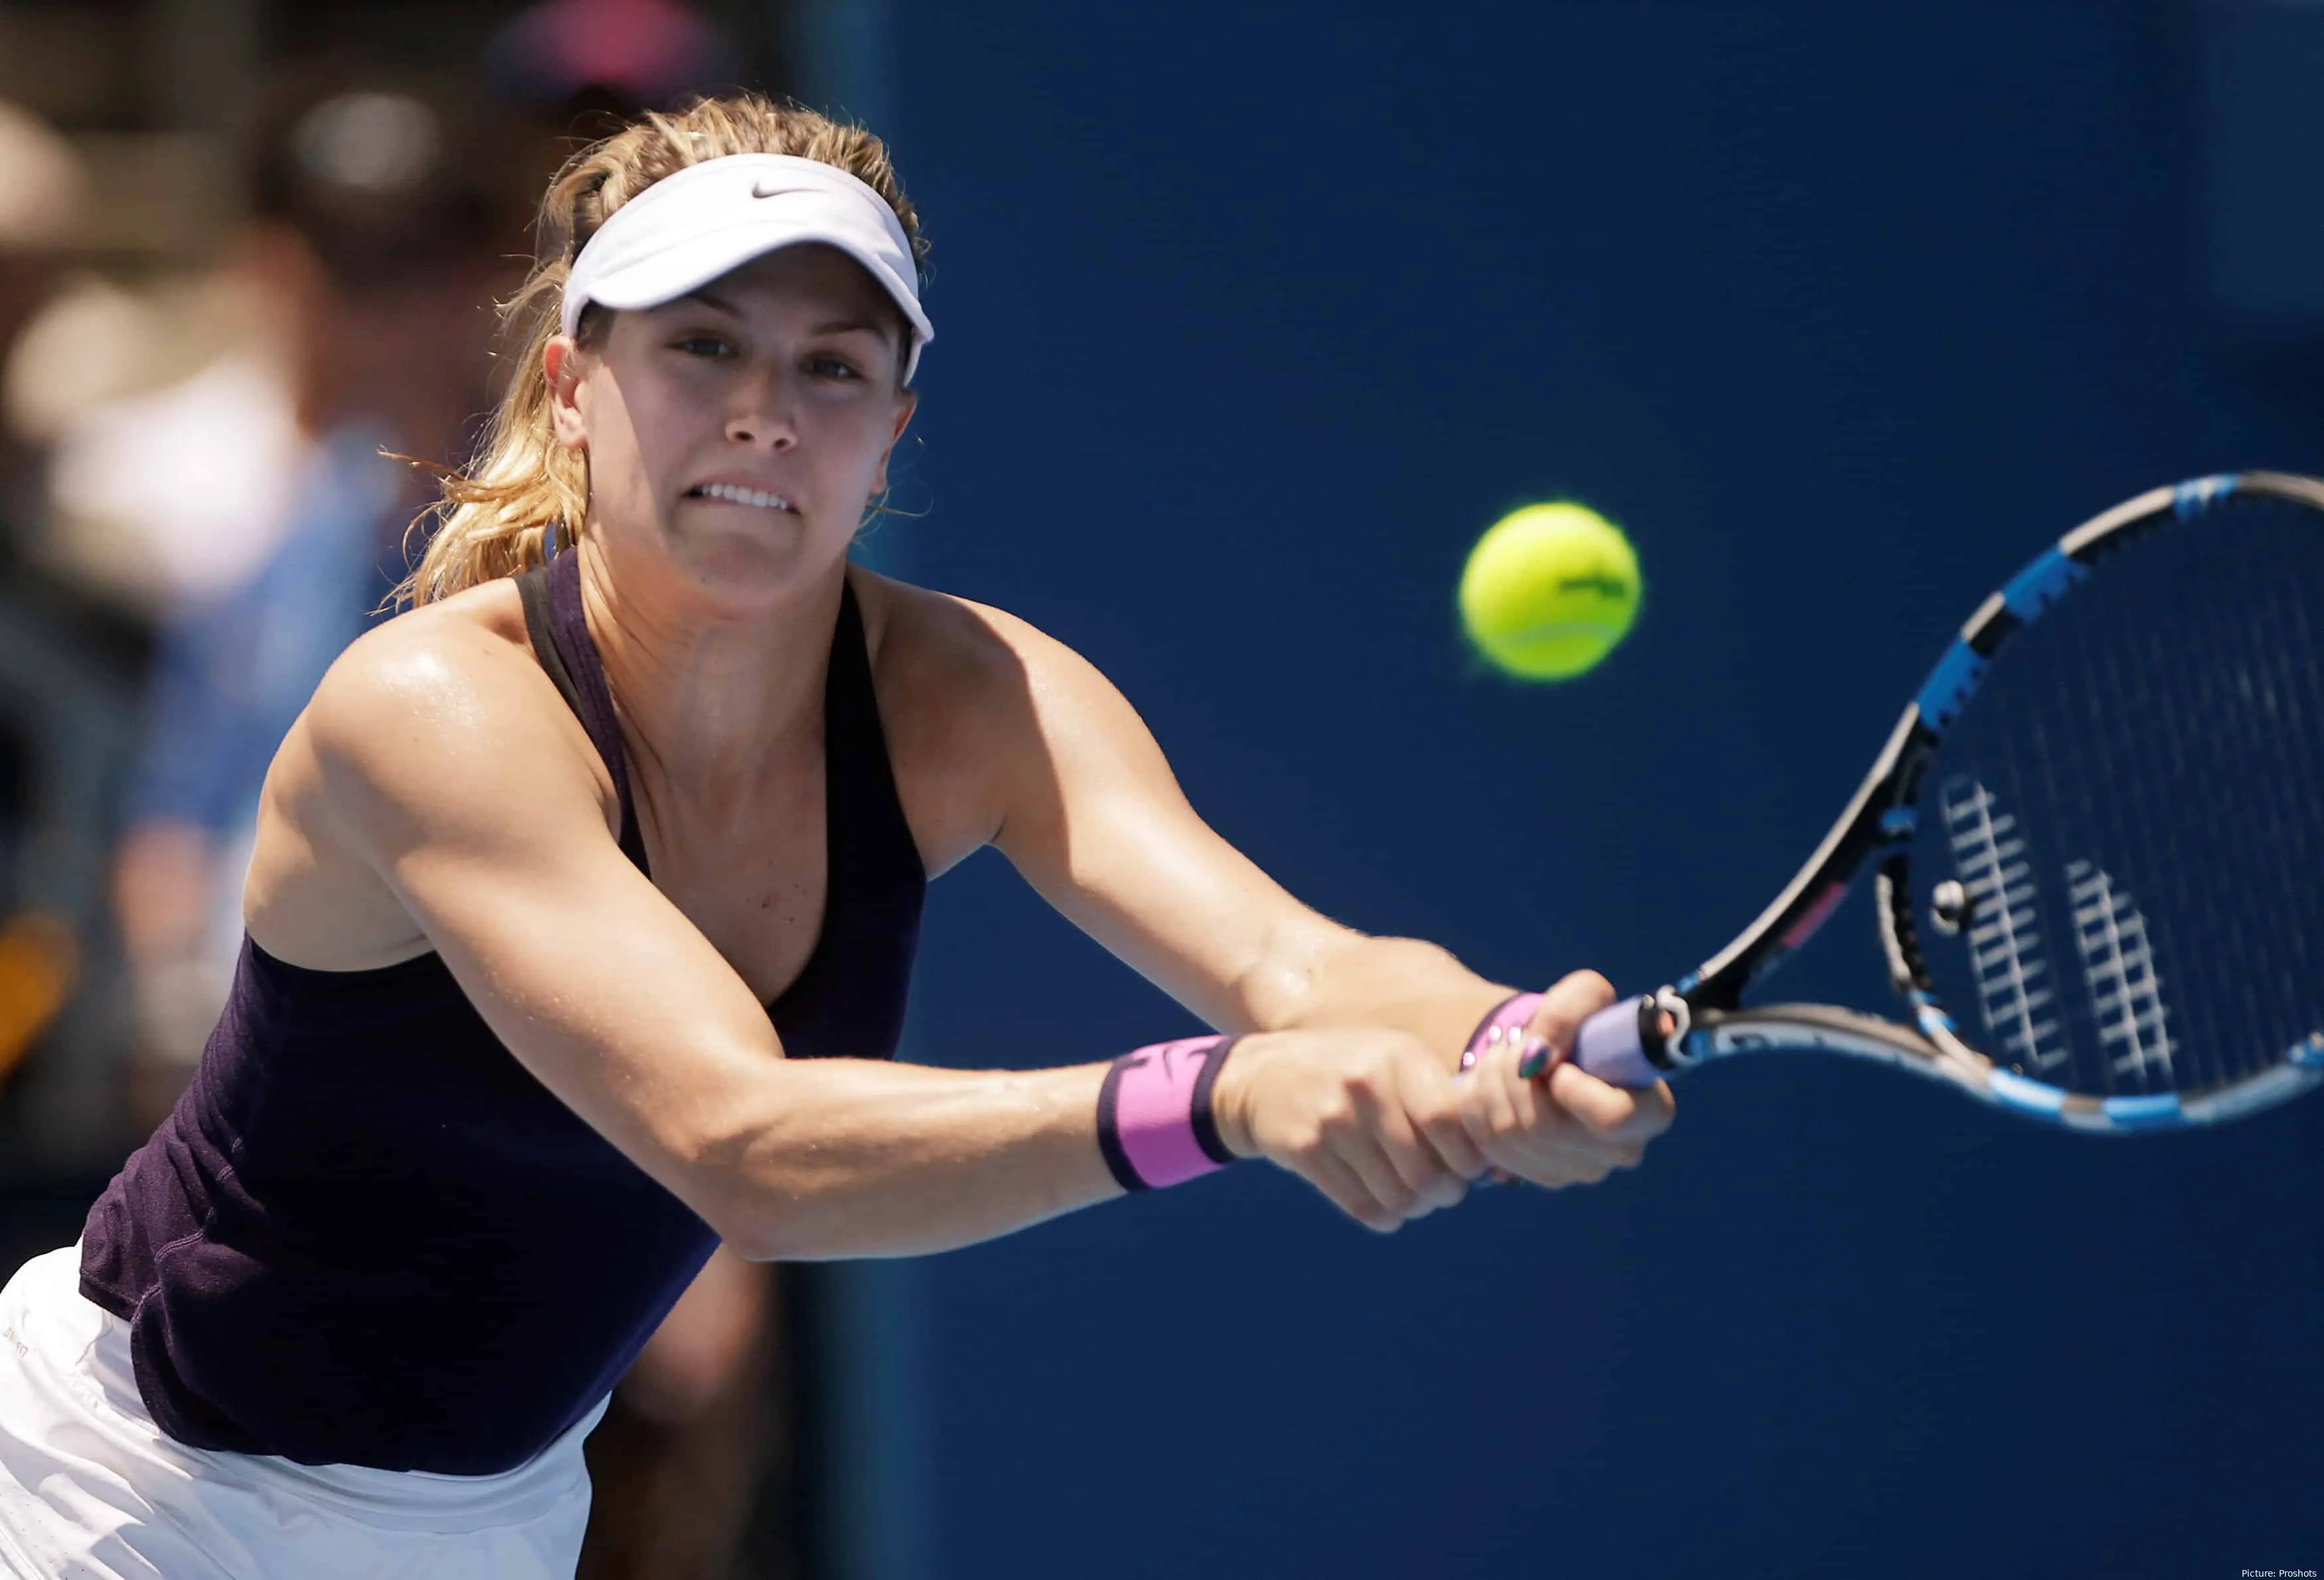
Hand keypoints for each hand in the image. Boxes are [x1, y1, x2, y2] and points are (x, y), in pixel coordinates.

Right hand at [1211, 1026, 1487, 1232]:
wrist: (1262, 1076)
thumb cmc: (1347, 1074)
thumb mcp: (1391, 1063)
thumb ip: (1437, 1099)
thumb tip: (1494, 1163)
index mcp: (1399, 1058)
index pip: (1448, 1122)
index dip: (1467, 1158)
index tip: (1469, 1169)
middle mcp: (1366, 1085)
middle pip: (1426, 1169)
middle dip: (1444, 1193)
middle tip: (1442, 1192)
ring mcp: (1333, 1118)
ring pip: (1397, 1195)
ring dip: (1414, 1208)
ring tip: (1413, 1198)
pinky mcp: (1306, 1150)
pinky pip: (1362, 1207)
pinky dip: (1385, 1218)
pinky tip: (1386, 1206)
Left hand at [1463, 970, 1675, 1187]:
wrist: (1551, 1053)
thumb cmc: (1580, 1024)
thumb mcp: (1585, 995)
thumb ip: (1567, 1013)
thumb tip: (1537, 1058)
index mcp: (1649, 1111)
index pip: (1614, 1117)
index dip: (1573, 1089)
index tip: (1558, 1066)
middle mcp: (1621, 1151)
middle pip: (1546, 1126)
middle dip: (1513, 1074)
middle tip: (1513, 1047)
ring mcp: (1578, 1170)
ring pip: (1511, 1134)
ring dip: (1490, 1083)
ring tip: (1502, 1060)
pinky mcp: (1538, 1175)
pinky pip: (1487, 1145)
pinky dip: (1476, 1106)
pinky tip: (1490, 1086)